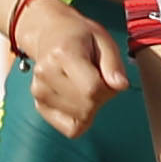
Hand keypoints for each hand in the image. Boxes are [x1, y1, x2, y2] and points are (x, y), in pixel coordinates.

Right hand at [21, 2, 131, 131]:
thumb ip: (113, 64)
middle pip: (86, 106)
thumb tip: (121, 86)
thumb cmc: (81, 36)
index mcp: (63, 54)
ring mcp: (39, 91)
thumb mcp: (103, 40)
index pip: (92, 89)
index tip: (110, 77)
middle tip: (100, 79)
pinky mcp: (39, 105)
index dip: (109, 89)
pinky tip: (79, 98)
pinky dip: (81, 118)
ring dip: (92, 107)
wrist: (49, 34)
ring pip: (80, 119)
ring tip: (86, 84)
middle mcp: (45, 74)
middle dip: (102, 98)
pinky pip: (70, 128)